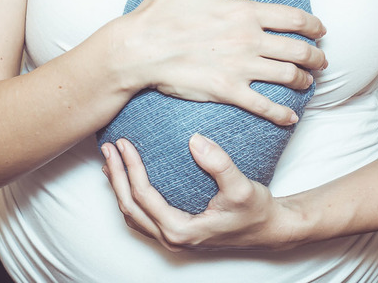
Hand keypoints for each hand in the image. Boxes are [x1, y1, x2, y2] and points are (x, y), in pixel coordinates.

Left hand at [100, 135, 301, 251]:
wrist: (268, 228)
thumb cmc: (255, 211)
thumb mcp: (241, 187)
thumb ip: (219, 164)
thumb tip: (195, 140)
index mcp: (181, 230)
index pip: (143, 197)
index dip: (131, 169)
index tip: (125, 144)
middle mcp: (172, 238)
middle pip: (130, 207)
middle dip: (116, 176)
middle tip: (110, 147)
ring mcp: (172, 237)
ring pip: (132, 214)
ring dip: (119, 187)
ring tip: (112, 160)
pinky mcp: (176, 231)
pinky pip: (143, 215)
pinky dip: (131, 196)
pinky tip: (130, 177)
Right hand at [118, 0, 327, 125]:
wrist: (138, 49)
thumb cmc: (160, 11)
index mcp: (244, 11)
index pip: (293, 18)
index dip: (313, 25)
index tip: (321, 30)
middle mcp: (249, 39)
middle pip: (298, 49)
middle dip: (316, 56)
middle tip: (322, 60)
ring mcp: (241, 67)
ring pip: (288, 76)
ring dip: (305, 80)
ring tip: (309, 82)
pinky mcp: (228, 91)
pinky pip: (264, 105)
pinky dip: (282, 113)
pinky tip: (291, 116)